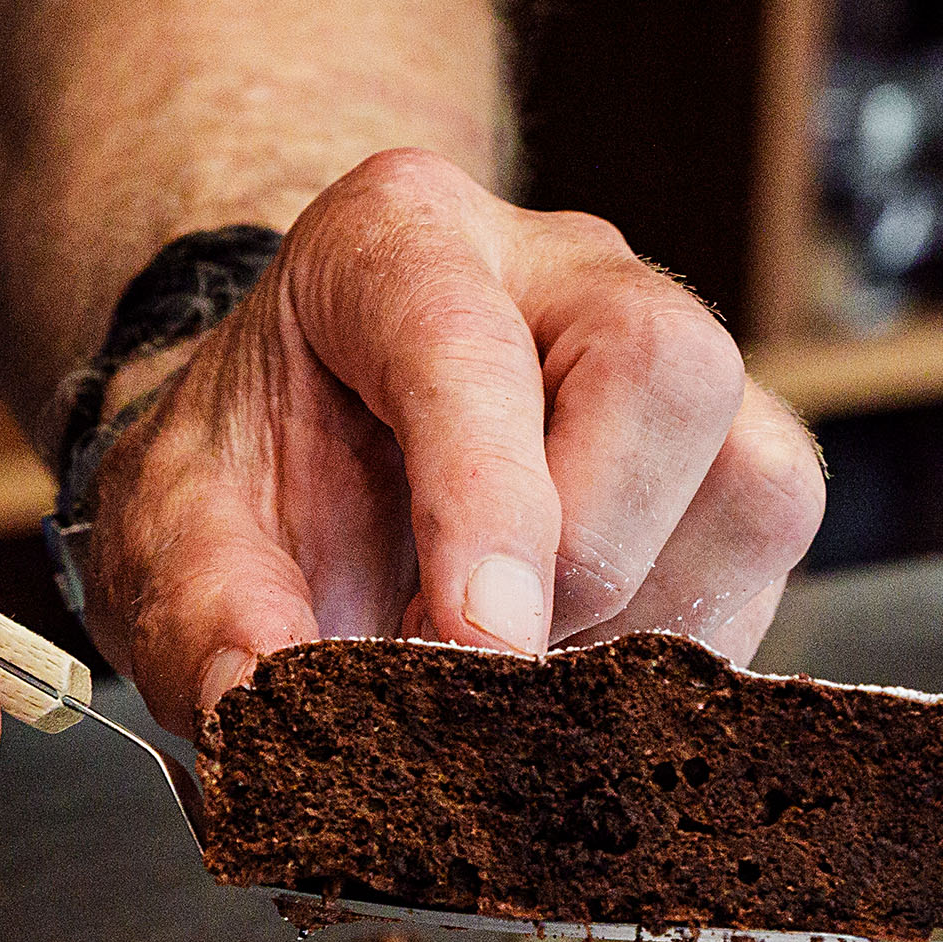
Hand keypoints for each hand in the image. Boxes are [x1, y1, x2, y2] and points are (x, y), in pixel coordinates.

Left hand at [74, 150, 825, 733]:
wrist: (318, 443)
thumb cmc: (265, 460)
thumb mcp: (178, 523)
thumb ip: (208, 605)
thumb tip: (260, 701)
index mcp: (398, 240)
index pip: (471, 345)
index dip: (487, 502)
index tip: (472, 641)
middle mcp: (564, 269)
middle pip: (663, 369)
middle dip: (590, 554)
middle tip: (487, 658)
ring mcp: (668, 355)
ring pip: (753, 475)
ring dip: (647, 616)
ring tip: (528, 672)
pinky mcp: (733, 451)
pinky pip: (764, 558)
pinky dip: (680, 648)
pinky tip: (582, 669)